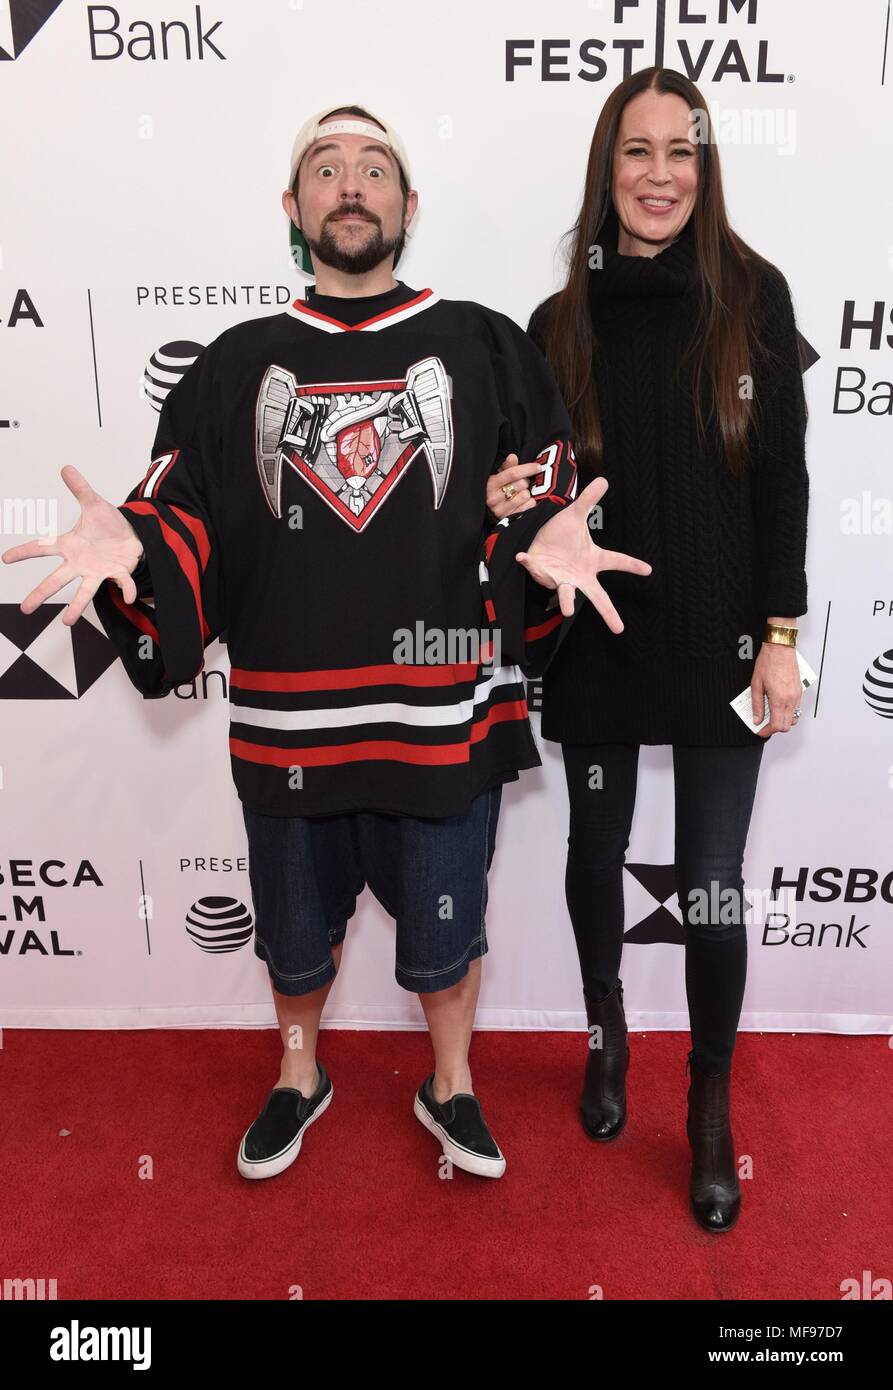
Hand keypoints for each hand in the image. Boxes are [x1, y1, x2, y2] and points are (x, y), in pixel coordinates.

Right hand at [1, 465, 143, 625]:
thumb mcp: (94, 504)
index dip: (24, 552)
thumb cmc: (108, 525)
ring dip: (76, 606)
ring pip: (85, 591)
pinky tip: (128, 596)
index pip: (42, 548)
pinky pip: (122, 583)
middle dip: (41, 593)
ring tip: (67, 622)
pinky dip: (126, 589)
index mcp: (70, 546)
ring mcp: (98, 571)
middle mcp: (80, 563)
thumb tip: (66, 467)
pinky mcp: (118, 573)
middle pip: (57, 579)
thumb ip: (80, 489)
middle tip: (25, 609)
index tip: (6, 558)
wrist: (132, 536)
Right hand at [486, 453, 544, 518]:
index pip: (513, 473)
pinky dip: (529, 502)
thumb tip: (513, 457)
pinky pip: (528, 506)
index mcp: (491, 484)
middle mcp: (494, 498)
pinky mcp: (509, 518)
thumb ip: (506, 467)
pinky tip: (523, 501)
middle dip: (525, 481)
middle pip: (522, 484)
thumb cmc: (495, 490)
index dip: (528, 468)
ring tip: (520, 493)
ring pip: (526, 495)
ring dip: (526, 493)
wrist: (487, 511)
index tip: (538, 467)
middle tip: (521, 483)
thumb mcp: (497, 476)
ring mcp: (501, 510)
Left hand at [515, 476, 650, 630]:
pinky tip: (523, 557)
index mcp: (592, 560)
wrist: (537, 540)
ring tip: (568, 611)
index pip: (616, 561)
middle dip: (607, 613)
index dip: (632, 565)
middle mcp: (579, 575)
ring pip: (565, 593)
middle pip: (597, 597)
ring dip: (566, 601)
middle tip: (619, 629)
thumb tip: (604, 479)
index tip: (648, 569)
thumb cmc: (561, 533)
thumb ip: (589, 500)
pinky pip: (535, 570)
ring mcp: (561, 578)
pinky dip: (529, 564)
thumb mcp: (575, 515)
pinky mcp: (542, 574)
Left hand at [750, 641, 800, 736]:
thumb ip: (757, 705)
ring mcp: (797, 695)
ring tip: (771, 715)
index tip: (760, 731)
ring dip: (783, 720)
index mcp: (779, 699)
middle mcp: (791, 699)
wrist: (780, 649)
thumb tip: (756, 719)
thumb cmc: (768, 663)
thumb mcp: (756, 685)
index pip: (777, 725)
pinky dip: (788, 712)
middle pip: (787, 725)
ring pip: (794, 718)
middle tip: (764, 725)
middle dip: (775, 728)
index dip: (767, 731)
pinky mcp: (800, 691)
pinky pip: (796, 708)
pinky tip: (778, 706)